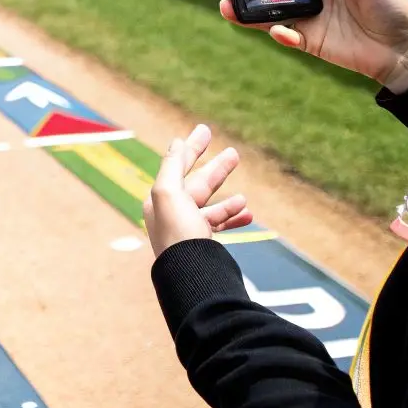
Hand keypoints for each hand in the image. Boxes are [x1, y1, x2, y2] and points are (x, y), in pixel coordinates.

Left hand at [144, 124, 252, 256]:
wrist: (190, 277)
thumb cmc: (178, 234)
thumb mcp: (169, 193)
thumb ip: (172, 166)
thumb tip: (176, 142)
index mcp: (160, 200)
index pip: (177, 166)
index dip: (191, 147)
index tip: (205, 130)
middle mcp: (172, 214)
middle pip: (196, 184)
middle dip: (216, 169)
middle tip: (235, 153)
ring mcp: (187, 231)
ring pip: (211, 206)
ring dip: (227, 197)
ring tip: (244, 193)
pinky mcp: (202, 246)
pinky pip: (219, 227)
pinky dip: (233, 218)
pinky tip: (247, 213)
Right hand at [214, 0, 407, 93]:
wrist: (405, 48)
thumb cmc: (393, 9)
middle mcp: (312, 1)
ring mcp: (310, 23)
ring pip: (269, 15)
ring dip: (247, 11)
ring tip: (226, 4)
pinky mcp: (313, 44)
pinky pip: (289, 38)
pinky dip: (280, 34)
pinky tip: (277, 30)